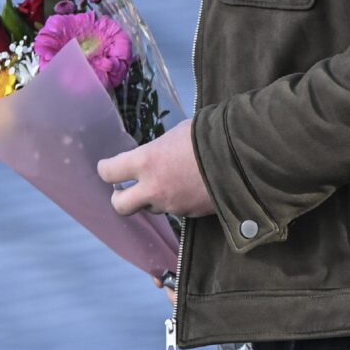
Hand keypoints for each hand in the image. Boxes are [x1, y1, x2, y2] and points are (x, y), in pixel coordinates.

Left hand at [99, 119, 214, 218]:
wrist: (243, 157)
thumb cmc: (209, 135)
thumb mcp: (178, 135)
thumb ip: (160, 149)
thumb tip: (157, 155)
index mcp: (147, 161)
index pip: (109, 172)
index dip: (106, 169)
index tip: (109, 167)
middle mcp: (154, 188)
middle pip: (120, 205)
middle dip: (120, 198)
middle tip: (126, 189)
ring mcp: (172, 205)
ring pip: (151, 208)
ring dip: (154, 199)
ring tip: (168, 183)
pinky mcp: (190, 214)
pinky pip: (176, 210)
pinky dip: (177, 201)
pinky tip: (189, 188)